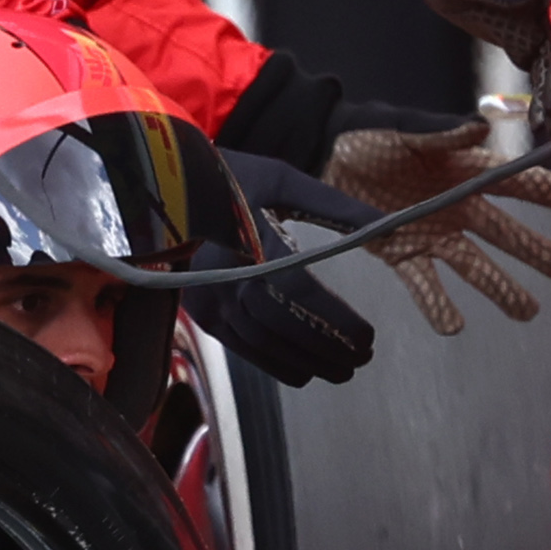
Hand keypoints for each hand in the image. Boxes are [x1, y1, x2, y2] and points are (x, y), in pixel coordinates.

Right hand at [172, 185, 380, 386]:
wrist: (161, 187)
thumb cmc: (230, 178)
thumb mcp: (284, 181)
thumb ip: (337, 207)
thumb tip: (389, 225)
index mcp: (249, 242)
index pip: (299, 291)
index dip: (335, 318)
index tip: (369, 337)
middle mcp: (225, 277)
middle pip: (282, 325)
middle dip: (327, 348)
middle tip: (363, 358)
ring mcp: (210, 299)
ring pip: (262, 343)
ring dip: (306, 362)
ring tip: (343, 369)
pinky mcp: (202, 312)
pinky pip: (241, 346)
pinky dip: (275, 363)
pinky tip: (305, 371)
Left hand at [253, 128, 550, 341]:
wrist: (320, 158)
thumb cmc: (366, 136)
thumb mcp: (403, 130)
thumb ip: (441, 135)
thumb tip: (480, 128)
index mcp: (467, 170)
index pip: (519, 185)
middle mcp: (459, 206)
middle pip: (508, 234)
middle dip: (540, 253)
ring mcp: (435, 233)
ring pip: (476, 265)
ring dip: (501, 289)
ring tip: (526, 311)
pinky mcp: (405, 254)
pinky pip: (427, 283)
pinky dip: (439, 305)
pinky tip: (453, 326)